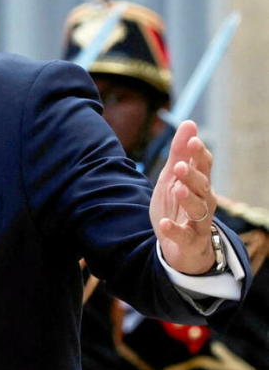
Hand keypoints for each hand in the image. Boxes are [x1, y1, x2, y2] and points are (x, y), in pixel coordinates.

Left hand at [149, 120, 218, 273]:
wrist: (181, 246)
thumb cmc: (179, 206)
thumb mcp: (173, 178)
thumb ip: (180, 153)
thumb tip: (189, 123)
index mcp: (199, 183)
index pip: (204, 166)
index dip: (199, 154)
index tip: (192, 141)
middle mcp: (204, 201)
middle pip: (202, 186)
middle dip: (192, 175)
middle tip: (179, 166)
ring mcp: (199, 222)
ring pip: (198, 209)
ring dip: (188, 199)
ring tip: (177, 190)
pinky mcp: (190, 241)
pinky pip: (185, 235)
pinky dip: (175, 230)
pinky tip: (164, 224)